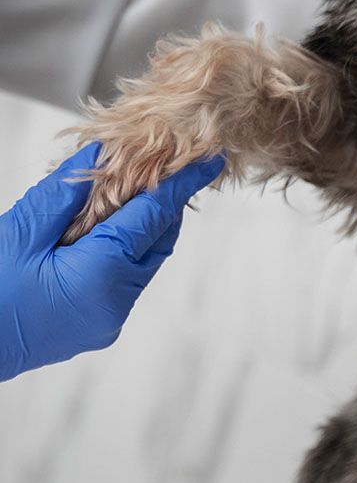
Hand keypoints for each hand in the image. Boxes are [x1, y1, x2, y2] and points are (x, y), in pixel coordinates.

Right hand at [0, 143, 223, 380]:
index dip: (181, 184)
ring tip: (122, 200)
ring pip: (142, 262)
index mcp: (101, 274)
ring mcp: (107, 319)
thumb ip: (67, 192)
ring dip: (139, 231)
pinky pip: (124, 281)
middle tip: (155, 173)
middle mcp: (115, 302)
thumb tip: (102, 155)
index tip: (208, 162)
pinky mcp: (96, 327)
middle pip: (156, 241)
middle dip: (159, 206)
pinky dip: (121, 254)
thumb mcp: (22, 231)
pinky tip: (97, 235)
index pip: (154, 216)